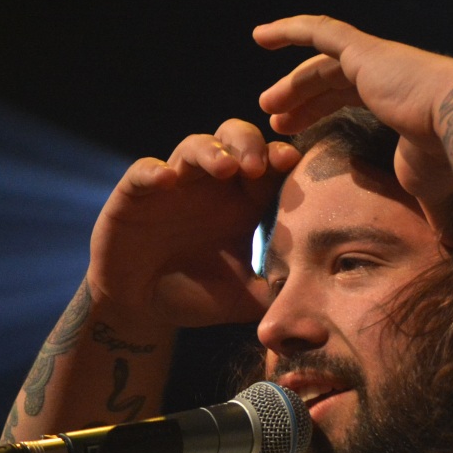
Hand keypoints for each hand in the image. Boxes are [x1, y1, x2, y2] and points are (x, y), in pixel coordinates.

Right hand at [87, 119, 299, 329]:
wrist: (141, 306)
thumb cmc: (195, 294)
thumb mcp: (242, 300)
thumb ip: (276, 299)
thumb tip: (316, 314)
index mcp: (243, 202)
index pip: (268, 166)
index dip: (280, 157)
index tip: (293, 160)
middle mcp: (211, 185)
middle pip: (235, 139)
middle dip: (250, 143)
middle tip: (258, 165)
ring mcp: (174, 184)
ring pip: (194, 146)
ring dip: (212, 150)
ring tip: (226, 166)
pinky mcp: (135, 194)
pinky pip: (144, 171)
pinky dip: (155, 171)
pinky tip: (167, 179)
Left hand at [253, 15, 452, 227]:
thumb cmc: (448, 159)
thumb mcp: (427, 190)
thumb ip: (430, 213)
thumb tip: (449, 255)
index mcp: (398, 99)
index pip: (351, 97)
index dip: (321, 112)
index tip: (293, 134)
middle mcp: (387, 73)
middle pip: (332, 81)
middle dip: (302, 100)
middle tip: (275, 122)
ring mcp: (374, 58)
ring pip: (321, 65)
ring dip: (292, 84)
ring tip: (266, 106)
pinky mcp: (363, 50)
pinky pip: (320, 31)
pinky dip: (290, 29)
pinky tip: (259, 36)